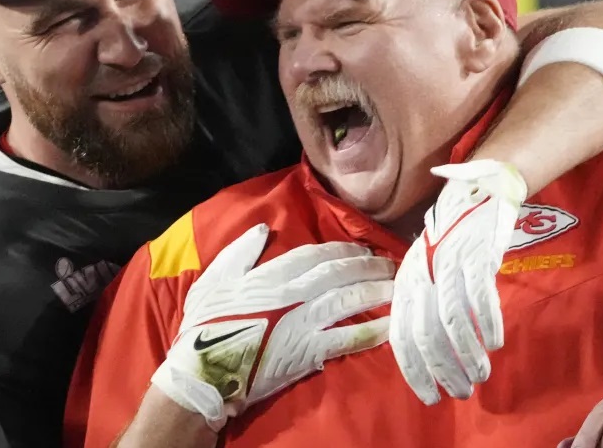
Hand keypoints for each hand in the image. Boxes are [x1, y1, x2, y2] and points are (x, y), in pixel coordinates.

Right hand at [151, 224, 393, 430]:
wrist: (205, 372)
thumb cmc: (204, 325)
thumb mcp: (213, 279)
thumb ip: (239, 252)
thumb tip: (262, 229)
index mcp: (272, 274)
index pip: (316, 254)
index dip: (343, 249)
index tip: (361, 250)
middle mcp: (295, 294)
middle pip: (340, 273)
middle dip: (367, 266)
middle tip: (389, 264)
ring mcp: (305, 322)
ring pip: (349, 300)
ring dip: (376, 292)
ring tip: (397, 287)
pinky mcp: (310, 351)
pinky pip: (348, 338)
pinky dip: (372, 331)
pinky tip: (391, 325)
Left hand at [390, 159, 525, 403]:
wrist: (478, 193)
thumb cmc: (454, 241)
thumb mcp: (429, 272)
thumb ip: (425, 306)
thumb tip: (431, 354)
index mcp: (406, 282)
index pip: (400, 335)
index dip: (414, 370)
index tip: (430, 396)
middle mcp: (421, 274)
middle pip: (425, 333)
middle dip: (443, 369)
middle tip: (462, 393)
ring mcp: (448, 264)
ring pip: (451, 320)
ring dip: (467, 354)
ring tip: (481, 374)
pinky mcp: (476, 255)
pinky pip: (479, 297)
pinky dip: (487, 324)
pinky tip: (495, 343)